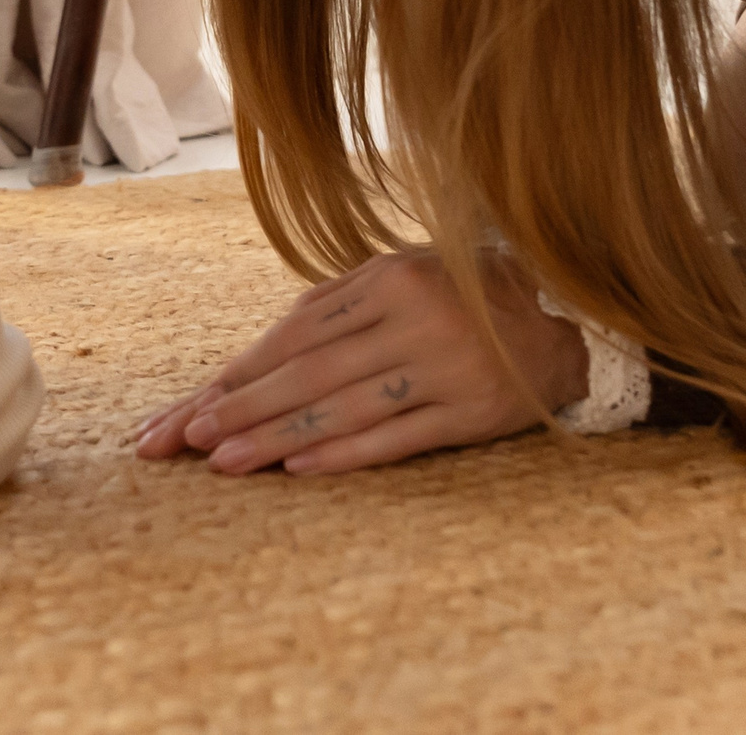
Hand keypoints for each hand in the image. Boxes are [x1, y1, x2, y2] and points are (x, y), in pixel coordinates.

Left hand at [131, 248, 590, 474]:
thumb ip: (335, 304)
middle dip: (238, 409)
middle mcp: (415, 319)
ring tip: (222, 461)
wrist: (563, 323)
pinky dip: (344, 455)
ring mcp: (445, 367)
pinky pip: (396, 438)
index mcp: (390, 279)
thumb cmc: (459, 296)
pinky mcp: (470, 412)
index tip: (189, 407)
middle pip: (308, 373)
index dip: (239, 372)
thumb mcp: (401, 276)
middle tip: (181, 441)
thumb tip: (258, 354)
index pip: (295, 333)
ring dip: (275, 438)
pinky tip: (298, 469)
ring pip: (343, 409)